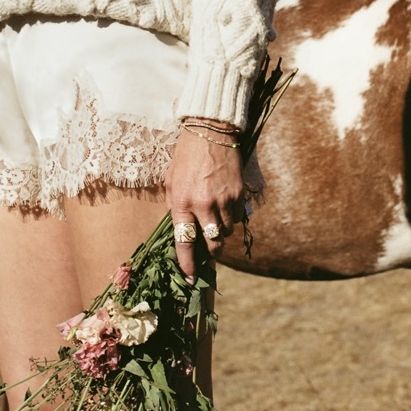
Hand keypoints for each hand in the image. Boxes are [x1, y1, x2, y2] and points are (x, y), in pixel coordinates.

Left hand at [164, 127, 242, 278]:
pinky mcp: (239, 193)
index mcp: (181, 202)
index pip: (184, 242)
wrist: (210, 132)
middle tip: (207, 247)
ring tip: (214, 218)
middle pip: (212, 243)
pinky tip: (224, 205)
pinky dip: (231, 217)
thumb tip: (180, 229)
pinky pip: (237, 217)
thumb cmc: (186, 156)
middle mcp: (203, 204)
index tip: (189, 279)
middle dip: (210, 250)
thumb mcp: (171, 181)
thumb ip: (175, 206)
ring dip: (220, 231)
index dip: (187, 264)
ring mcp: (224, 199)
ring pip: (226, 232)